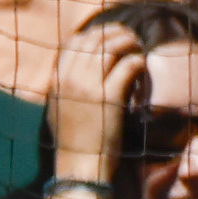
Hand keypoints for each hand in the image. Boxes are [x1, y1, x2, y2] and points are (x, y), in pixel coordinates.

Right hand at [43, 25, 147, 187]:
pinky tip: (141, 68)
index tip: (110, 36)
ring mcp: (88, 86)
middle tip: (131, 38)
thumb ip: (67, 83)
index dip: (95, 34)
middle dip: (116, 33)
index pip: (74, 41)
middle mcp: (70, 78)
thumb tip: (84, 65)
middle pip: (95, 39)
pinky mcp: (109, 97)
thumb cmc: (73, 139)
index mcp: (56, 79)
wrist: (78, 165)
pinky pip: (128, 65)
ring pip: (113, 47)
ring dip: (130, 43)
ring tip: (138, 49)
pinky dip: (138, 61)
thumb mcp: (60, 106)